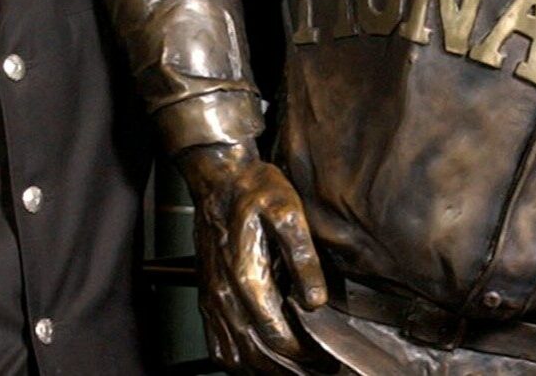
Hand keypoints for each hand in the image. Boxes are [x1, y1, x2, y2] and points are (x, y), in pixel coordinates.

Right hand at [179, 143, 327, 372]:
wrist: (219, 178)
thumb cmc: (254, 190)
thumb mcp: (288, 211)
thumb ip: (303, 256)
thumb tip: (315, 299)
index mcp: (247, 277)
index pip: (277, 336)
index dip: (306, 355)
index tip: (328, 357)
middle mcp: (225, 295)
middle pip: (257, 355)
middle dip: (291, 369)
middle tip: (319, 368)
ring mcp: (213, 299)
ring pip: (235, 356)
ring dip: (265, 370)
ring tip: (295, 369)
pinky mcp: (208, 297)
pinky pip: (217, 345)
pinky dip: (238, 362)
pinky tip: (258, 361)